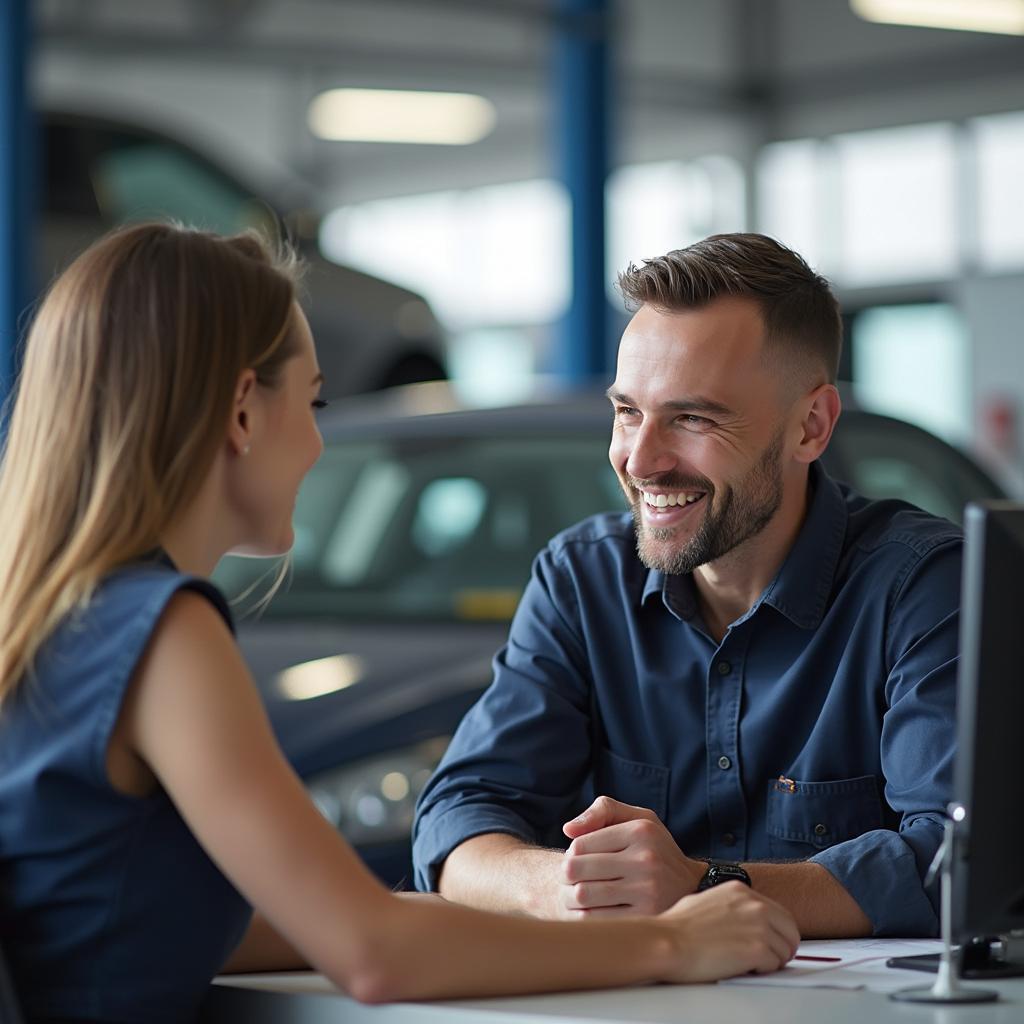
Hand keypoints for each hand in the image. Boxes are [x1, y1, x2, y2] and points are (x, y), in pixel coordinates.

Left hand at [556, 795, 705, 916]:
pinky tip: (592, 909)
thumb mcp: (637, 818)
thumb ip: (602, 811)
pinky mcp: (647, 917)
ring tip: (577, 894)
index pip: (580, 844)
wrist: (691, 883)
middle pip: (577, 869)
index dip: (570, 853)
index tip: (576, 859)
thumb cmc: (653, 847)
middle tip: (569, 879)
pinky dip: (586, 915)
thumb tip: (568, 829)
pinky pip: (598, 919)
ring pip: (584, 894)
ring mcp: (648, 890)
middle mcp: (646, 858)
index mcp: (640, 831)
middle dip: (566, 875)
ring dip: (572, 896)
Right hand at [657, 882, 800, 982]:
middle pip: (791, 931)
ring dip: (771, 961)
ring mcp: (758, 926)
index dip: (779, 932)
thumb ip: (729, 907)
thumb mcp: (707, 900)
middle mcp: (754, 905)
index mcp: (741, 891)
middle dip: (783, 947)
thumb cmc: (678, 926)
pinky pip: (774, 965)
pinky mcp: (757, 949)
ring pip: (785, 951)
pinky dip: (763, 971)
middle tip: (772, 960)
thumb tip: (736, 919)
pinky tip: (744, 968)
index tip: (774, 943)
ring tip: (749, 964)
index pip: (780, 913)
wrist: (668, 942)